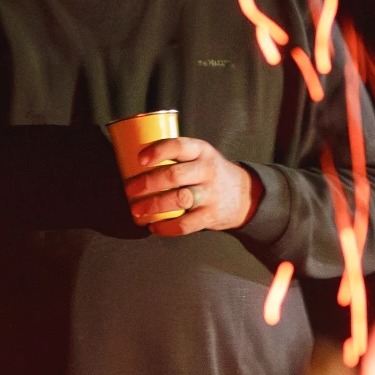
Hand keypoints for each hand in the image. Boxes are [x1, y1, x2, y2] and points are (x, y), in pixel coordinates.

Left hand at [123, 131, 256, 237]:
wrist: (243, 194)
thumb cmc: (209, 173)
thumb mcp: (200, 156)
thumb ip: (176, 157)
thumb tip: (133, 164)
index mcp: (202, 151)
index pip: (179, 146)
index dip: (158, 151)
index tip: (140, 159)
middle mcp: (207, 171)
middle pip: (174, 176)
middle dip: (147, 184)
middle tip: (130, 190)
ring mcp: (211, 194)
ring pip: (179, 200)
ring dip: (153, 206)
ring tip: (137, 210)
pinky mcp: (211, 216)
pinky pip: (186, 224)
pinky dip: (167, 228)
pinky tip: (154, 227)